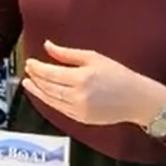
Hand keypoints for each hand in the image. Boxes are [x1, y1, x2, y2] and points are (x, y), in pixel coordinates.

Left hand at [23, 40, 165, 127]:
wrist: (138, 100)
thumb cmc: (119, 75)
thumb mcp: (94, 58)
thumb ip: (67, 54)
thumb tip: (47, 45)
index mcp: (81, 78)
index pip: (50, 74)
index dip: (37, 68)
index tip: (29, 62)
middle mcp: (78, 96)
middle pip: (47, 87)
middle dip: (35, 78)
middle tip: (28, 70)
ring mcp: (79, 110)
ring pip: (50, 100)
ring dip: (37, 91)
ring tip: (29, 83)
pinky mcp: (81, 119)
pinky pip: (59, 109)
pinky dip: (48, 101)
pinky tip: (43, 94)